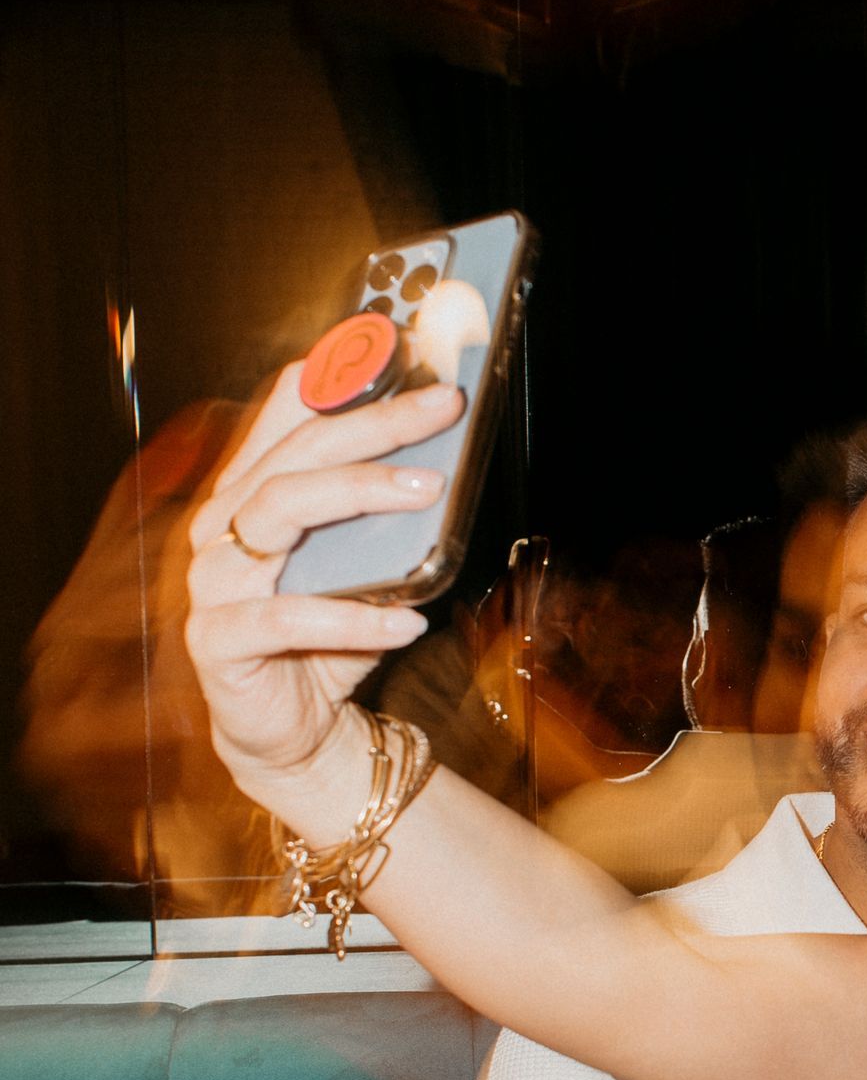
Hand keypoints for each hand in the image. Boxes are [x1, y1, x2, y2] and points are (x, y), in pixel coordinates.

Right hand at [184, 365, 462, 818]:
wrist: (293, 731)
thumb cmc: (328, 638)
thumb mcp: (362, 567)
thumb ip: (382, 515)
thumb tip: (441, 454)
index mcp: (250, 494)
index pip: (287, 416)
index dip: (338, 376)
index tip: (400, 349)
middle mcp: (222, 526)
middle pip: (295, 455)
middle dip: (372, 424)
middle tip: (439, 408)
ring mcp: (212, 582)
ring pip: (278, 511)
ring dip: (357, 493)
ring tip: (427, 492)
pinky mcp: (218, 641)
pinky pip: (286, 617)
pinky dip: (352, 617)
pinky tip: (407, 620)